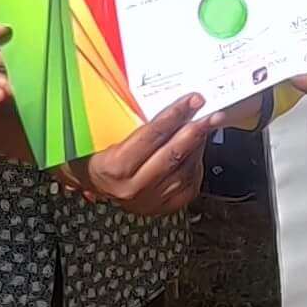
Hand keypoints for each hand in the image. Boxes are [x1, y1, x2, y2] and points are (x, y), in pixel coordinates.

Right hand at [53, 94, 216, 217]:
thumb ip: (130, 121)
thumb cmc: (96, 153)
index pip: (151, 136)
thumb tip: (164, 101)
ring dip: (199, 146)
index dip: (175, 115)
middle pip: (173, 154)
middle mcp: (134, 187)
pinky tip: (199, 148)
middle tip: (212, 113)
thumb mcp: (104, 135)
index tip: (191, 100)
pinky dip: (196, 164)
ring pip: (185, 170)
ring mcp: (150, 200)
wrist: (94, 182)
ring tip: (208, 126)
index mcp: (115, 166)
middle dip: (196, 130)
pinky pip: (188, 185)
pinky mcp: (163, 207)